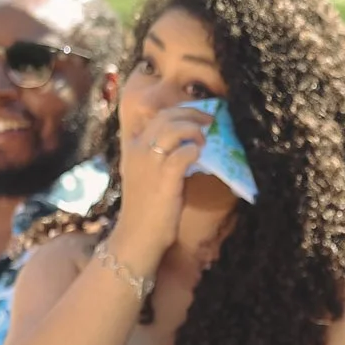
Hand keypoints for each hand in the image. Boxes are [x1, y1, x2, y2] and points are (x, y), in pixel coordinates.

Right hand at [110, 103, 212, 265]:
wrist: (138, 234)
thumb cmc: (148, 206)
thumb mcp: (149, 174)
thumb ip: (162, 156)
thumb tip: (190, 145)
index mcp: (133, 146)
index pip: (155, 115)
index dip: (180, 110)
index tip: (198, 114)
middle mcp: (138, 150)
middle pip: (166, 117)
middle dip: (192, 114)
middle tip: (211, 121)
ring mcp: (150, 164)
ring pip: (172, 129)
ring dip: (194, 129)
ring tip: (206, 139)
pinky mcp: (164, 179)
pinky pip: (182, 155)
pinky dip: (194, 150)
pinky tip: (201, 154)